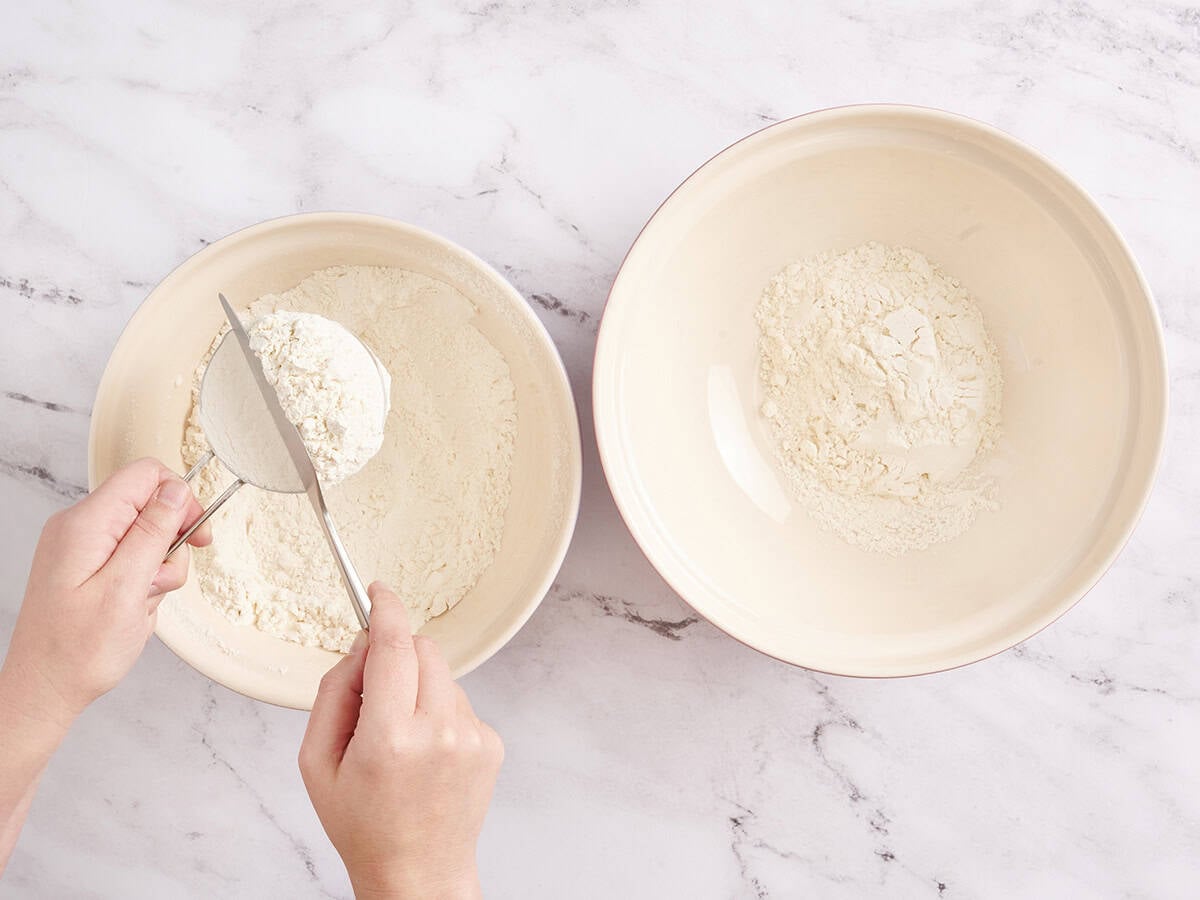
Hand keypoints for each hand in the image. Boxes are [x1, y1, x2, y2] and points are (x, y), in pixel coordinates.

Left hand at [2, 458, 209, 726]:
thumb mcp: (126, 588)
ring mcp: (82, 546)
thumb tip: (175, 490)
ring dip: (160, 565)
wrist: (45, 689)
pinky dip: (145, 578)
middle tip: (168, 576)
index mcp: (86, 524)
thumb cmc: (78, 651)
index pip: (146, 475)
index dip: (180, 499)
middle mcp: (80, 527)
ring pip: (146, 532)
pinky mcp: (87, 565)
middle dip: (171, 538)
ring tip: (144, 598)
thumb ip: (152, 533)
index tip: (194, 535)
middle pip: (148, 502)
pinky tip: (135, 604)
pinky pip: (132, 555)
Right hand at [300, 583, 503, 898]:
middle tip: (374, 693)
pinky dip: (439, 710)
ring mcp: (471, 737)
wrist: (418, 873)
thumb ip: (334, 692)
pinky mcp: (491, 743)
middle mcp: (438, 732)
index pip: (394, 646)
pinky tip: (425, 751)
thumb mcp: (317, 762)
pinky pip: (460, 699)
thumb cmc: (362, 824)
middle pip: (422, 649)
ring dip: (418, 686)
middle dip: (396, 654)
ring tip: (400, 737)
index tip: (378, 592)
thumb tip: (362, 645)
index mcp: (389, 737)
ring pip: (442, 672)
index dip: (386, 609)